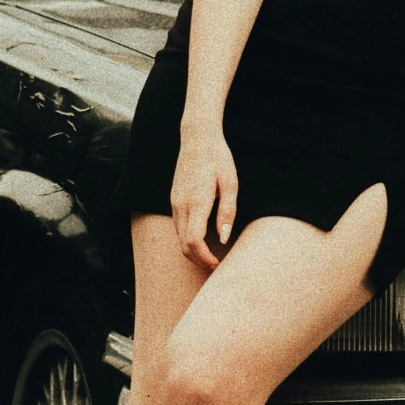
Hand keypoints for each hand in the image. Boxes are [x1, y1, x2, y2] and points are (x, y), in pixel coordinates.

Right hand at [171, 123, 238, 268]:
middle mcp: (181, 205)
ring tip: (213, 255)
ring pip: (179, 238)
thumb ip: (227, 212)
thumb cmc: (218, 159)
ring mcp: (174, 203)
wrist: (197, 138)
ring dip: (194, 251)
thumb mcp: (231, 183)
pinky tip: (205, 238)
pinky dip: (189, 239)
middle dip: (199, 260)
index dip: (205, 258)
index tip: (219, 264)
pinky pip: (178, 227)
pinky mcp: (174, 200)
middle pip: (184, 246)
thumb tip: (223, 238)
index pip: (194, 241)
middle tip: (218, 266)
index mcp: (197, 202)